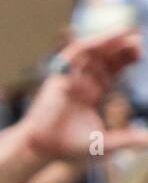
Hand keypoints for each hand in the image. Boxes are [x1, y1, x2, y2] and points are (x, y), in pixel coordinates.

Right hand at [22, 32, 142, 161]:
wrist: (43, 149)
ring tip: (127, 33)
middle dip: (119, 47)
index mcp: (90, 94)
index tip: (140, 54)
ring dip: (107, 41)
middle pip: (102, 58)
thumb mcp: (106, 143)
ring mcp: (68, 79)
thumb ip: (128, 139)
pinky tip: (104, 40)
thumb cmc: (69, 148)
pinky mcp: (58, 78)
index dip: (124, 60)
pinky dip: (88, 46)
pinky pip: (73, 56)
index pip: (109, 70)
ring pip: (89, 53)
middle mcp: (79, 83)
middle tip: (138, 38)